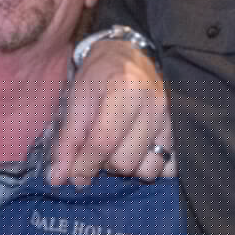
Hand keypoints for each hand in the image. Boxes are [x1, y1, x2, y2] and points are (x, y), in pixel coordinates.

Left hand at [47, 40, 172, 186]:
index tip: (74, 176)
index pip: (104, 142)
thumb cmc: (99, 77)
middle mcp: (152, 106)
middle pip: (125, 162)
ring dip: (128, 168)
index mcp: (124, 91)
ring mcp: (169, 120)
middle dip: (105, 165)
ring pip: (148, 170)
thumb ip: (67, 142)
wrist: (128, 56)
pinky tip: (137, 153)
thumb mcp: (76, 102)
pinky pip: (169, 168)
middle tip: (96, 150)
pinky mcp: (178, 131)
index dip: (85, 165)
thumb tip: (56, 179)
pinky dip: (150, 166)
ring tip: (117, 150)